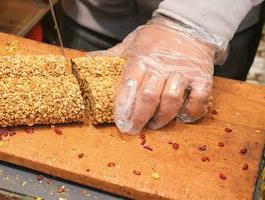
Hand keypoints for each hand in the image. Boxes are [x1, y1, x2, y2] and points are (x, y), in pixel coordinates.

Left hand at [90, 17, 222, 133]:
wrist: (188, 25)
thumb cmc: (156, 38)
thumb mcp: (132, 42)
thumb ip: (113, 55)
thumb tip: (89, 60)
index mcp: (141, 58)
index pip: (129, 85)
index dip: (123, 106)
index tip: (120, 121)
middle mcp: (162, 66)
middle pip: (148, 97)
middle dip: (139, 117)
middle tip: (134, 129)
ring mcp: (183, 72)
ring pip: (171, 100)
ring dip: (162, 117)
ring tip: (155, 124)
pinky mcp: (202, 77)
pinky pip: (199, 98)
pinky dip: (191, 111)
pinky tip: (182, 117)